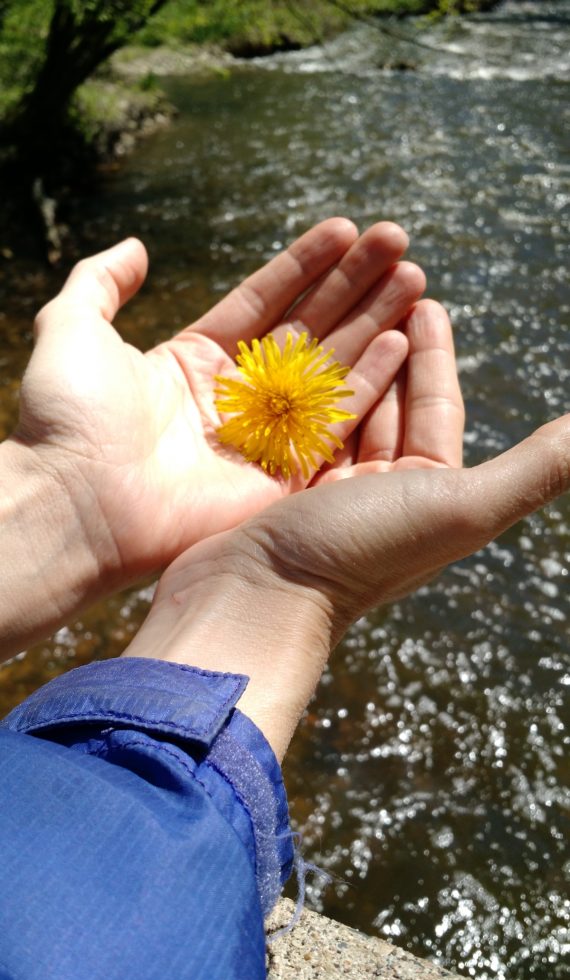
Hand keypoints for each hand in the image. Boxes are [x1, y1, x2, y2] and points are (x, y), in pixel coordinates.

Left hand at [12, 219, 423, 583]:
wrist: (76, 505)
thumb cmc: (68, 420)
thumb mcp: (70, 328)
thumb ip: (101, 282)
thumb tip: (136, 247)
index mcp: (193, 362)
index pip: (263, 301)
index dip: (304, 265)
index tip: (346, 228)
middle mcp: (235, 398)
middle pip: (308, 329)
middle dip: (353, 285)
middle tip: (398, 241)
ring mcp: (262, 437)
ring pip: (330, 368)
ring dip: (373, 322)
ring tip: (414, 276)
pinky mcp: (281, 478)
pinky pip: (334, 424)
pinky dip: (369, 383)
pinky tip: (403, 340)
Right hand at [125, 301, 569, 758]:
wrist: (258, 598)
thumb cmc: (363, 550)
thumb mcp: (463, 505)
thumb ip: (536, 468)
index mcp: (426, 497)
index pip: (435, 409)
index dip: (434, 354)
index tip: (427, 301)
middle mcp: (376, 494)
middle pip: (388, 403)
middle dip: (390, 343)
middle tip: (383, 288)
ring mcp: (321, 491)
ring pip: (340, 408)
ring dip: (346, 357)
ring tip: (338, 308)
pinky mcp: (274, 487)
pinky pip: (294, 423)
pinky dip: (298, 387)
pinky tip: (288, 355)